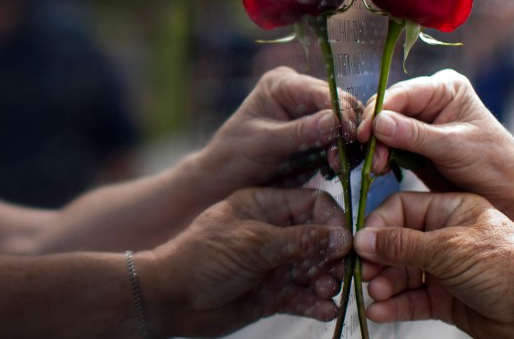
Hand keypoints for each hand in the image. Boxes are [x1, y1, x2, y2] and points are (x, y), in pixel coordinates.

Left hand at [143, 187, 351, 337]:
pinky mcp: (272, 293)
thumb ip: (301, 240)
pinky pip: (303, 296)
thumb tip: (342, 237)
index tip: (344, 241)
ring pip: (315, 270)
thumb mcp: (254, 242)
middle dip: (333, 257)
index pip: (313, 204)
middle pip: (320, 239)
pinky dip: (316, 303)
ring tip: (327, 292)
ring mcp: (274, 264)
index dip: (333, 220)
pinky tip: (324, 310)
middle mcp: (274, 232)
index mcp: (266, 205)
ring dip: (326, 281)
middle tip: (338, 273)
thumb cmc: (203, 258)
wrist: (169, 300)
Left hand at [191, 66, 361, 194]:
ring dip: (347, 143)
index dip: (340, 109)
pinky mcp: (317, 135)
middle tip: (350, 152)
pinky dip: (343, 153)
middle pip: (339, 103)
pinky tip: (338, 167)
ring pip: (345, 122)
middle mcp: (300, 93)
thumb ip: (300, 131)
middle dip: (348, 127)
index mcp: (283, 84)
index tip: (350, 132)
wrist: (225, 181)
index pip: (320, 90)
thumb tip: (335, 121)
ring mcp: (310, 114)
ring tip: (339, 164)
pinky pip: (340, 140)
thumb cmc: (235, 156)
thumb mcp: (264, 143)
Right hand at [354, 192, 513, 337]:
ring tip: (375, 293)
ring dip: (385, 284)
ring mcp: (445, 269)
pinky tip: (380, 311)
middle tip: (365, 273)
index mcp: (451, 210)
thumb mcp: (449, 249)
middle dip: (379, 259)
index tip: (362, 243)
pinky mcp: (446, 299)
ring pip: (403, 274)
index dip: (379, 225)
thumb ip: (402, 245)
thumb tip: (363, 239)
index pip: (402, 209)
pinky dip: (395, 304)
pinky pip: (413, 298)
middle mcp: (445, 236)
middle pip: (398, 243)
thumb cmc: (504, 266)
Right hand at [357, 69, 513, 200]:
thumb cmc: (492, 163)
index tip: (366, 135)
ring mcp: (421, 122)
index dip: (379, 112)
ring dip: (378, 147)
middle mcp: (430, 99)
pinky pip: (389, 145)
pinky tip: (381, 169)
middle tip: (372, 159)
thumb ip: (415, 135)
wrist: (507, 194)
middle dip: (377, 133)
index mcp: (445, 88)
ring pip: (385, 128)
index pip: (402, 94)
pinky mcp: (415, 143)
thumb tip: (378, 124)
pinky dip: (382, 156)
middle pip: (389, 108)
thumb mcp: (454, 147)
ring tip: (378, 168)